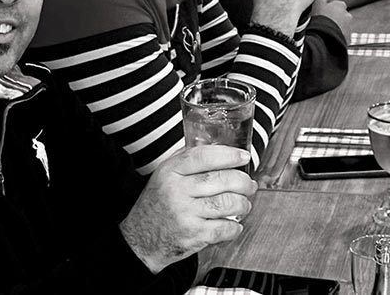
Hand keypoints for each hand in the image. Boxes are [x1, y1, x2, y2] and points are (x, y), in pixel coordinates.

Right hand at [120, 144, 255, 273]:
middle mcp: (177, 191)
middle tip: (250, 185)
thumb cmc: (158, 205)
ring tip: (244, 204)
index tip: (244, 157)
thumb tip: (220, 147)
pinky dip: (235, 227)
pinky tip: (234, 224)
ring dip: (243, 204)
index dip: (229, 155)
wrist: (139, 242)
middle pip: (222, 179)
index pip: (204, 156)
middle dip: (243, 182)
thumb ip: (188, 158)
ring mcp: (184, 214)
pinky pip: (223, 228)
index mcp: (171, 172)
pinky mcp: (192, 235)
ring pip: (227, 203)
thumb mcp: (165, 175)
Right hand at [310, 0, 352, 39]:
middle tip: (325, 23)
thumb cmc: (320, 19)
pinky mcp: (348, 39)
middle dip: (335, 19)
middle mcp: (347, 15)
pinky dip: (337, 37)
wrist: (324, 38)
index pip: (337, 5)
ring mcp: (348, 27)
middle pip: (341, 16)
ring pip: (343, 27)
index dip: (330, 9)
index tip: (324, 13)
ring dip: (337, 28)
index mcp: (340, 5)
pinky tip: (329, 40)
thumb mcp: (318, 3)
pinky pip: (342, 37)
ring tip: (326, 32)